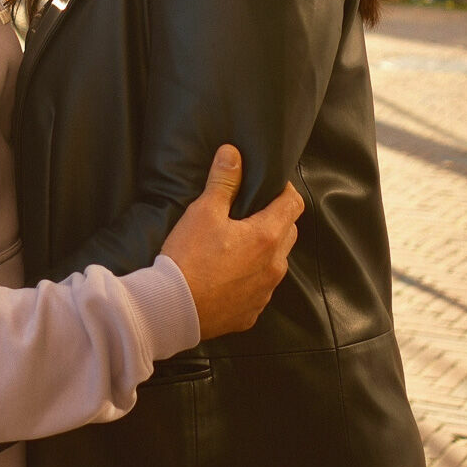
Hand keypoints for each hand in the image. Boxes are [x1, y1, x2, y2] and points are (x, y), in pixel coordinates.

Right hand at [161, 144, 302, 340]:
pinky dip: (250, 278)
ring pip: (276, 262)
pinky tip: (228, 274)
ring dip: (264, 250)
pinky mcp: (251, 312)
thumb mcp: (203, 212)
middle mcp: (275, 266)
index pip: (293, 203)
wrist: (173, 309)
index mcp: (267, 236)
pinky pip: (260, 289)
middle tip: (249, 212)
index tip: (268, 186)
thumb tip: (233, 154)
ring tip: (236, 244)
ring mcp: (265, 292)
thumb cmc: (189, 259)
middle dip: (275, 218)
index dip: (284, 190)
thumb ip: (223, 181)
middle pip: (288, 232)